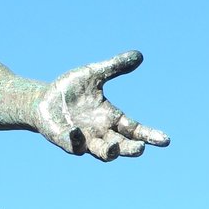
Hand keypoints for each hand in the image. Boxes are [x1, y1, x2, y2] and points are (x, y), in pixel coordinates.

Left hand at [33, 50, 168, 161]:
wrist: (42, 100)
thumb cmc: (70, 90)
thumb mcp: (93, 74)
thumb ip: (114, 67)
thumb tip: (139, 55)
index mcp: (111, 118)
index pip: (135, 129)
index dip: (150, 135)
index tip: (165, 140)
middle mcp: (101, 132)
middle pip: (122, 146)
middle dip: (131, 149)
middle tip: (141, 148)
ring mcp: (84, 139)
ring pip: (102, 153)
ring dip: (109, 151)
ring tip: (113, 147)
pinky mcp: (66, 141)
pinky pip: (73, 145)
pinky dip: (76, 140)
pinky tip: (76, 131)